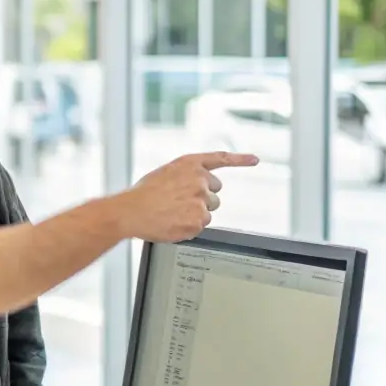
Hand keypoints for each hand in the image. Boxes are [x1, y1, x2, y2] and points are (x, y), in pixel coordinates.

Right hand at [117, 152, 258, 242]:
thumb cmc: (142, 195)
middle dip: (203, 198)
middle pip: (216, 193)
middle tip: (181, 203)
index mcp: (190, 164)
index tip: (255, 160)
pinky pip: (201, 226)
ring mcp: (201, 200)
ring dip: (196, 213)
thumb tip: (198, 188)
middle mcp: (199, 180)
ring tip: (173, 213)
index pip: (221, 159)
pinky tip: (173, 222)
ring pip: (209, 211)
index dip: (240, 159)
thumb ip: (186, 177)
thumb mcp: (165, 174)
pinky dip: (189, 227)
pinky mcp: (199, 220)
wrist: (130, 211)